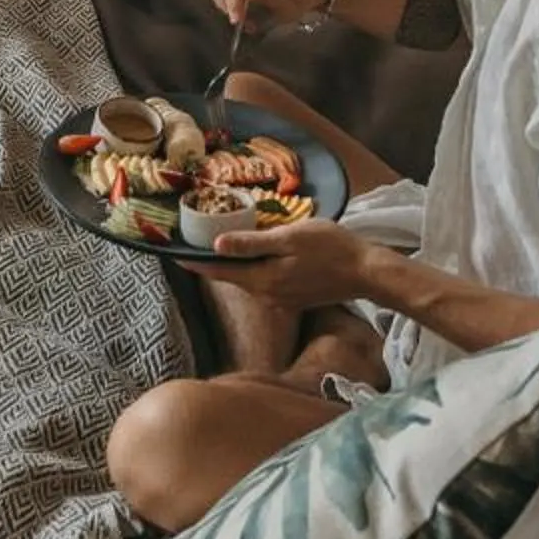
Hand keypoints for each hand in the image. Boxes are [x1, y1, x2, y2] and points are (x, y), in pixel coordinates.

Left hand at [205, 218, 390, 309]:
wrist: (365, 271)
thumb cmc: (330, 248)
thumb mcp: (289, 238)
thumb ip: (253, 244)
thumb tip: (217, 245)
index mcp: (263, 281)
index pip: (219, 272)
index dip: (195, 263)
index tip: (173, 255)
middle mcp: (267, 295)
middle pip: (231, 277)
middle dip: (212, 262)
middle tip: (192, 243)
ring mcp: (280, 299)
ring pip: (247, 279)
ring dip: (233, 265)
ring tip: (218, 245)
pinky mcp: (292, 297)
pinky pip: (264, 282)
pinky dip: (253, 269)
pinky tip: (253, 254)